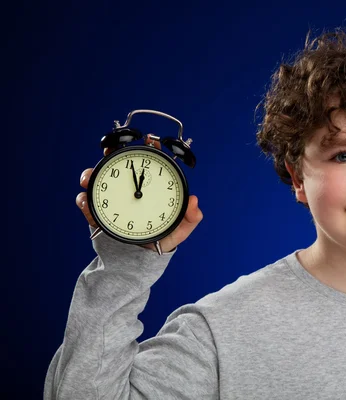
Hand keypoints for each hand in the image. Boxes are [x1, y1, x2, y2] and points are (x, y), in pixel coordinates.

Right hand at [76, 134, 203, 252]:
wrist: (139, 258)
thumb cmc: (161, 239)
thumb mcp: (179, 229)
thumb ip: (190, 218)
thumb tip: (195, 201)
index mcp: (151, 188)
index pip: (151, 163)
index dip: (151, 148)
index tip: (150, 140)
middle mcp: (130, 188)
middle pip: (119, 164)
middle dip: (112, 153)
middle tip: (109, 151)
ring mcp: (113, 197)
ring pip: (98, 179)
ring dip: (91, 174)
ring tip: (89, 178)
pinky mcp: (98, 211)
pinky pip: (87, 202)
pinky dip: (84, 200)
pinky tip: (87, 202)